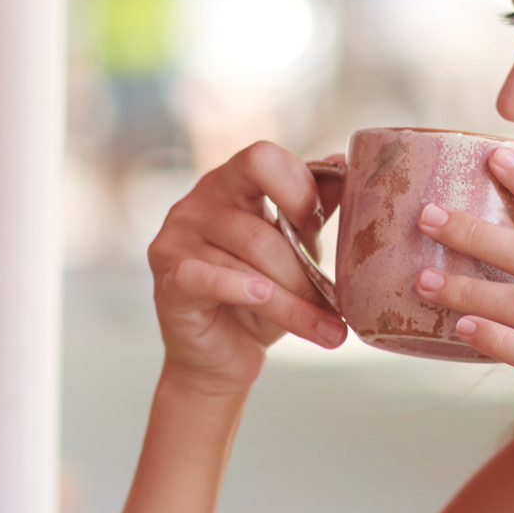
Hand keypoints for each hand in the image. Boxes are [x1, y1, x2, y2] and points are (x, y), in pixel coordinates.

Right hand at [148, 142, 348, 395]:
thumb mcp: (295, 249)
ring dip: (292, 301)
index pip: (262, 159)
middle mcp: (198, 203)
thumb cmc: (261, 296)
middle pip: (259, 227)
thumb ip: (313, 207)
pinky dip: (243, 291)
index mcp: (230, 183)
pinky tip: (264, 300)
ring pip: (247, 263)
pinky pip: (211, 279)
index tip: (318, 229)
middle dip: (300, 270)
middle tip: (331, 300)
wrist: (224, 353)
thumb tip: (344, 162)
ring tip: (324, 327)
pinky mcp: (169, 278)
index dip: (299, 191)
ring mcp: (176, 238)